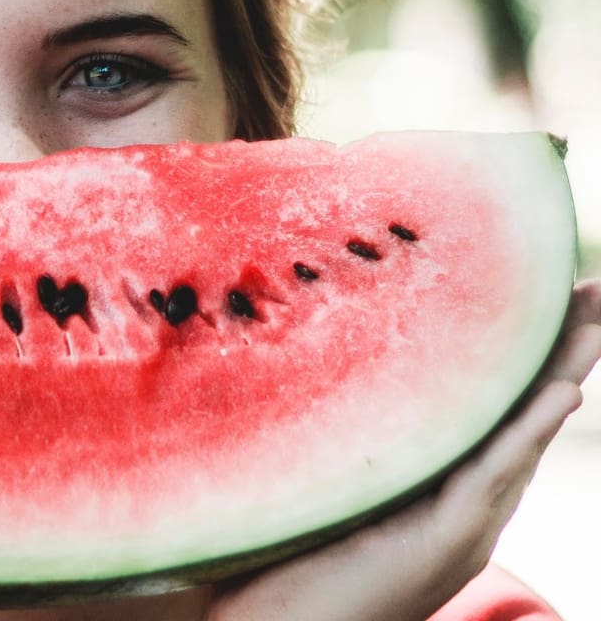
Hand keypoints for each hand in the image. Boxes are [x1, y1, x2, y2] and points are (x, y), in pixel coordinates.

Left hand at [207, 278, 600, 620]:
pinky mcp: (443, 544)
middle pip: (522, 418)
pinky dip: (528, 432)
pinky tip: (562, 391)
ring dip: (562, 375)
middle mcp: (462, 510)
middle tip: (594, 290)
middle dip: (562, 354)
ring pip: (521, 439)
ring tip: (595, 318)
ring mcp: (460, 529)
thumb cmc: (281, 560)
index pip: (492, 415)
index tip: (547, 298)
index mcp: (436, 492)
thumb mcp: (322, 482)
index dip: (523, 359)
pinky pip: (493, 477)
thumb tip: (312, 357)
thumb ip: (341, 436)